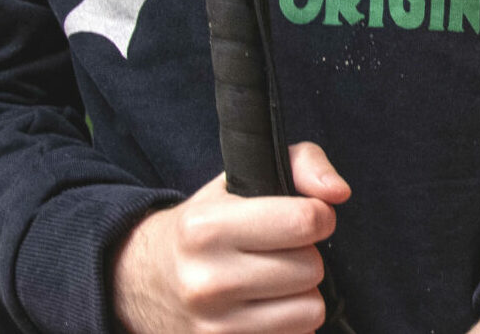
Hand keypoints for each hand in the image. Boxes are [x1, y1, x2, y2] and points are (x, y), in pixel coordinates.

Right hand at [112, 142, 349, 333]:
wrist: (142, 279)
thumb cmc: (206, 223)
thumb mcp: (241, 178)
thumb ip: (302, 163)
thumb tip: (338, 193)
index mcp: (208, 228)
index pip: (305, 221)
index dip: (319, 215)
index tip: (305, 216)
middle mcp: (207, 281)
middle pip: (311, 269)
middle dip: (305, 255)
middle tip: (279, 251)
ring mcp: (213, 328)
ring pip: (310, 310)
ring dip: (301, 294)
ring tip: (272, 281)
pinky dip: (289, 324)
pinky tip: (263, 309)